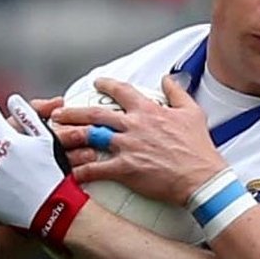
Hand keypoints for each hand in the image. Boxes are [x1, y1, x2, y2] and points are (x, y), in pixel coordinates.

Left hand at [49, 75, 228, 205]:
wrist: (202, 179)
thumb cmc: (199, 150)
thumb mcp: (193, 113)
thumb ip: (177, 93)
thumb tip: (167, 79)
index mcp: (148, 111)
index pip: (121, 90)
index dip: (106, 84)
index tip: (97, 83)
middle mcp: (134, 126)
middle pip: (95, 114)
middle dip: (73, 112)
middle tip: (59, 113)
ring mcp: (127, 147)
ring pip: (90, 137)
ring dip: (70, 136)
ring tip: (57, 138)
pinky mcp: (125, 169)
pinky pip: (96, 169)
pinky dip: (81, 171)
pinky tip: (72, 172)